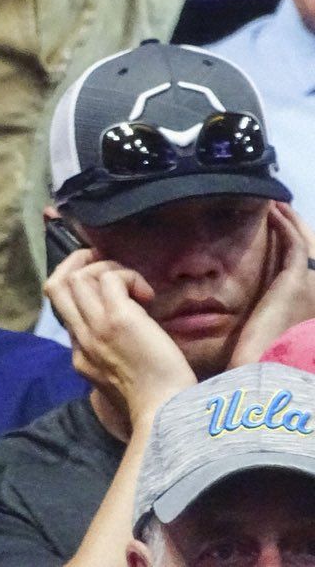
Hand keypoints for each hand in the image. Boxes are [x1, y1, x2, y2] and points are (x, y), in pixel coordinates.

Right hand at [45, 248, 196, 424]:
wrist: (164, 413)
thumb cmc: (154, 401)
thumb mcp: (119, 380)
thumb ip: (110, 357)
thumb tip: (126, 333)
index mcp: (79, 355)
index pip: (62, 309)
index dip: (78, 287)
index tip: (101, 282)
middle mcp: (80, 338)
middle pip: (55, 286)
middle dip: (76, 262)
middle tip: (101, 260)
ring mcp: (95, 328)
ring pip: (76, 276)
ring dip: (105, 267)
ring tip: (130, 280)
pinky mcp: (118, 319)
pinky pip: (110, 279)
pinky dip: (127, 276)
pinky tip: (147, 293)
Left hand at [231, 202, 314, 365]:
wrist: (272, 370)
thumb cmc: (269, 363)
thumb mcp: (277, 337)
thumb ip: (277, 323)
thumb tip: (266, 320)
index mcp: (313, 306)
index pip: (314, 267)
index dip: (307, 245)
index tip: (292, 231)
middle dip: (303, 230)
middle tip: (286, 211)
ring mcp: (314, 286)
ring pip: (308, 244)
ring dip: (294, 222)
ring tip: (279, 206)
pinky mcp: (296, 281)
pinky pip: (294, 244)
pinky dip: (286, 226)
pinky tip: (274, 212)